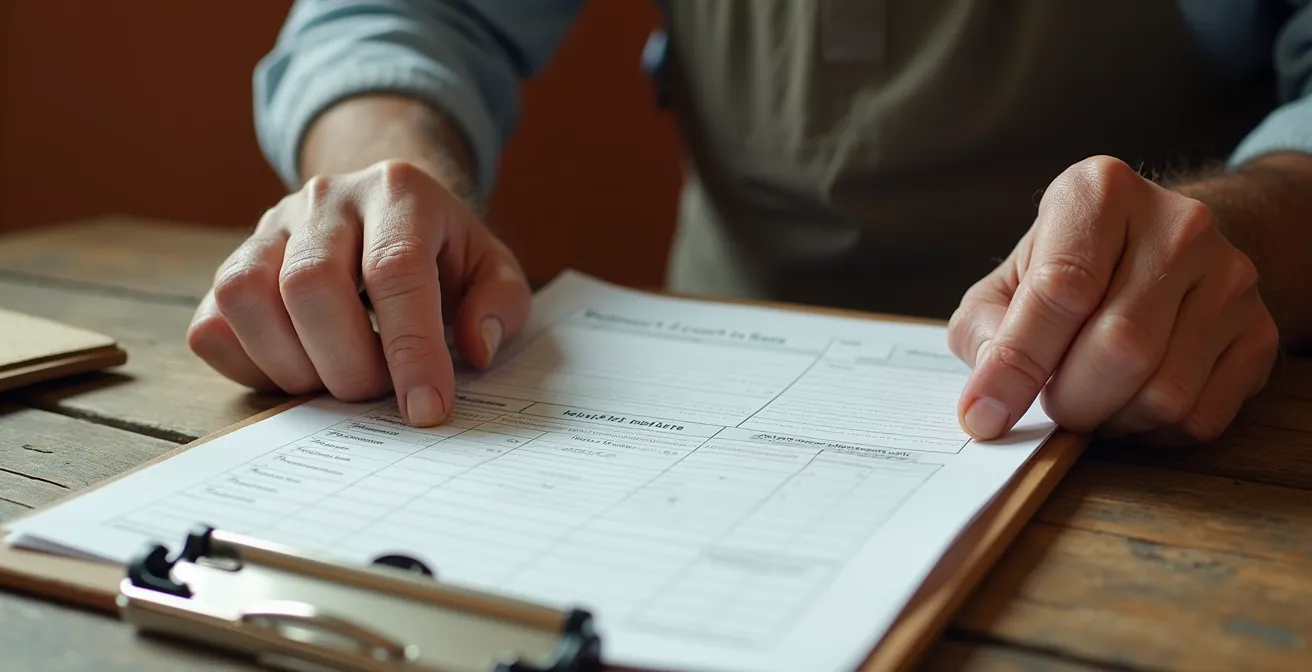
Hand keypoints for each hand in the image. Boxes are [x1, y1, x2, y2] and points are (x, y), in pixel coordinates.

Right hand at [187, 159, 530, 425]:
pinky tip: (300, 369)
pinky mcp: (230, 264)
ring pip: (246, 299)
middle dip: (348, 363)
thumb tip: (475, 348)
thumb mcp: (491, 267)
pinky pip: (212, 326)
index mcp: (398, 192)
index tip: (426, 409)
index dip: (410, 349)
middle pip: (310, 284)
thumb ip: (501, 304)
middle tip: (380, 390)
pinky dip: (252, 367)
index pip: (395, 271)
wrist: (385, 207)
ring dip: (294, 366)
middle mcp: (325, 200)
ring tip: (338, 377)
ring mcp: (269, 228)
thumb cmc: (442, 250)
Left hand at [948, 156, 1278, 444]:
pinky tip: (1130, 403)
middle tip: (1049, 404)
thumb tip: (986, 401)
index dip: (1017, 365)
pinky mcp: (1258, 330)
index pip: (1061, 290)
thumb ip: (983, 331)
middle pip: (1120, 347)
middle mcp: (1178, 225)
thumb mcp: (1007, 282)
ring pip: (1164, 392)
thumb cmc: (1068, 271)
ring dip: (1110, 420)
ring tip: (1089, 398)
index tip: (984, 414)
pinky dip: (1152, 432)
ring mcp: (1230, 277)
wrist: (1162, 254)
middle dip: (1069, 399)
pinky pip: (1200, 416)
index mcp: (1101, 193)